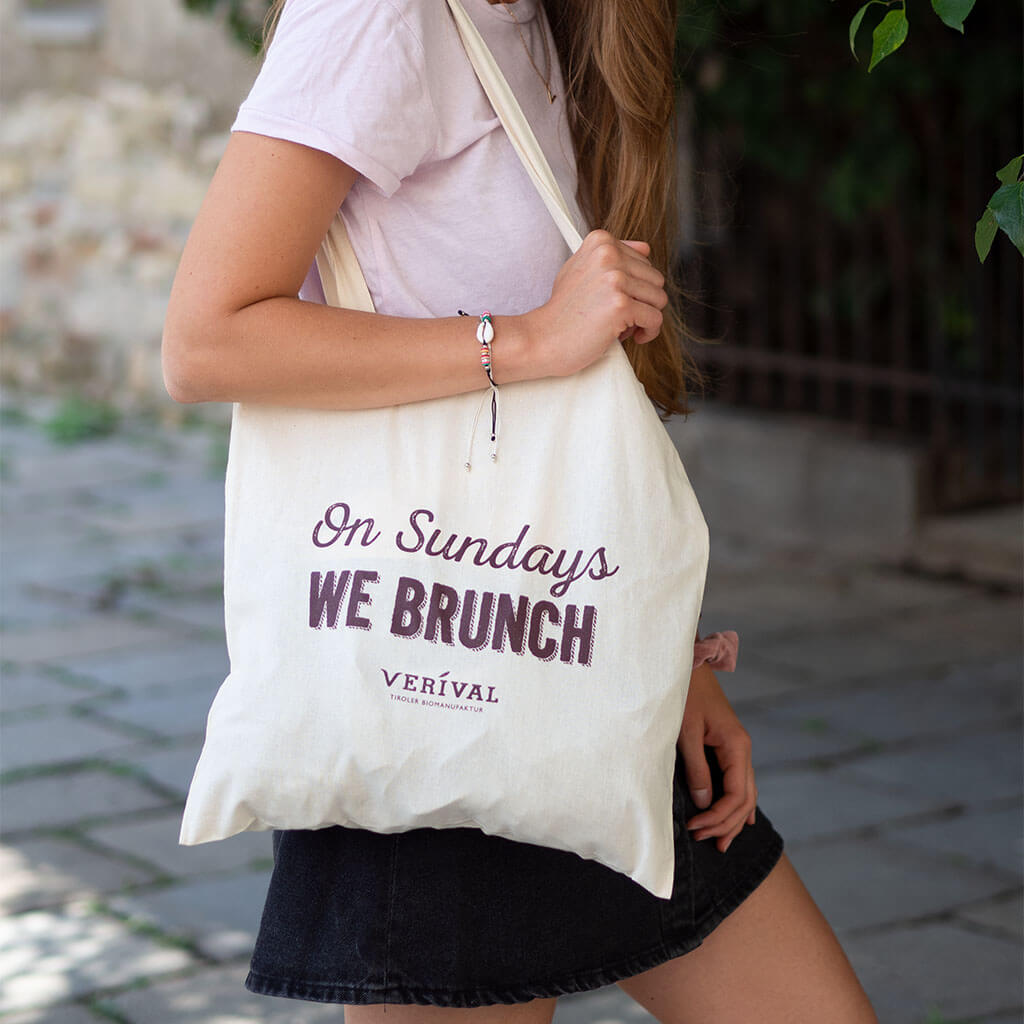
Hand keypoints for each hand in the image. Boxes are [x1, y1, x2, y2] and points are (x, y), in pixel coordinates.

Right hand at [523, 228, 667, 378]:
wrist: (543, 338)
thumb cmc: (562, 311)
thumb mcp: (581, 271)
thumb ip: (612, 258)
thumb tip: (645, 249)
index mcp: (601, 242)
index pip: (644, 262)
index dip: (633, 287)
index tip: (615, 300)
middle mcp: (609, 254)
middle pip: (655, 279)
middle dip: (642, 302)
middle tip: (618, 315)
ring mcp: (615, 279)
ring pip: (659, 299)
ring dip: (645, 317)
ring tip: (621, 325)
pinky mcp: (621, 304)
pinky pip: (655, 319)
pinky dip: (648, 332)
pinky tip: (629, 336)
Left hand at [677, 662, 757, 853]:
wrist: (689, 665)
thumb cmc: (685, 694)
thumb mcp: (686, 731)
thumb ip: (696, 768)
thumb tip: (704, 802)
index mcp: (737, 746)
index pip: (737, 795)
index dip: (718, 817)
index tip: (695, 828)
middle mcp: (742, 749)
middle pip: (745, 799)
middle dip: (726, 824)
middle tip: (702, 840)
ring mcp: (737, 748)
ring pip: (744, 793)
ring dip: (732, 819)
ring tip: (719, 842)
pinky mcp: (727, 746)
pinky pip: (738, 781)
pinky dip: (736, 803)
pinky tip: (738, 820)